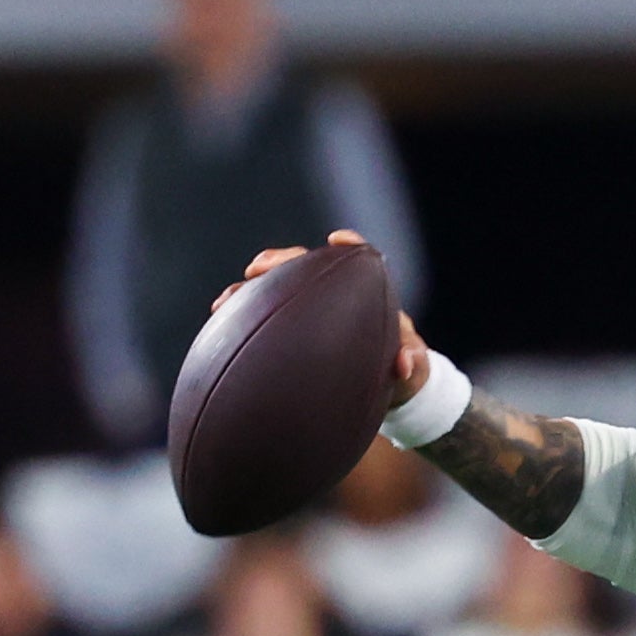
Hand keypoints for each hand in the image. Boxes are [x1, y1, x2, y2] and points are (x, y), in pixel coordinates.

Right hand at [214, 229, 428, 405]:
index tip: (338, 240)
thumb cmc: (405, 377)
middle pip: (305, 267)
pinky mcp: (292, 333)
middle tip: (258, 268)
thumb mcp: (415, 374)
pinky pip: (264, 319)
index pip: (359, 262)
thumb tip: (404, 364)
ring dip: (249, 292)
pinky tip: (220, 327)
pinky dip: (242, 319)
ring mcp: (311, 314)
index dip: (350, 247)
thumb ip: (413, 364)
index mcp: (368, 298)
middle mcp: (336, 298)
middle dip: (280, 262)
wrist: (386, 395)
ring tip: (226, 302)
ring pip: (277, 290)